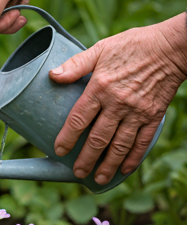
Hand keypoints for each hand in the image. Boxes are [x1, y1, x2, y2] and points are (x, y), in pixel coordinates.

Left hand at [50, 13, 186, 184]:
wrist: (172, 47)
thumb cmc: (133, 46)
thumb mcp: (101, 49)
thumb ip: (76, 65)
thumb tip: (53, 76)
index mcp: (100, 88)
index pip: (79, 119)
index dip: (67, 137)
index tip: (59, 150)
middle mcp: (117, 104)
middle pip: (97, 139)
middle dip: (85, 159)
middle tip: (77, 172)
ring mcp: (137, 112)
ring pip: (119, 145)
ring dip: (107, 165)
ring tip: (97, 178)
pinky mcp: (153, 116)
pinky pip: (141, 142)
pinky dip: (133, 158)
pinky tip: (124, 169)